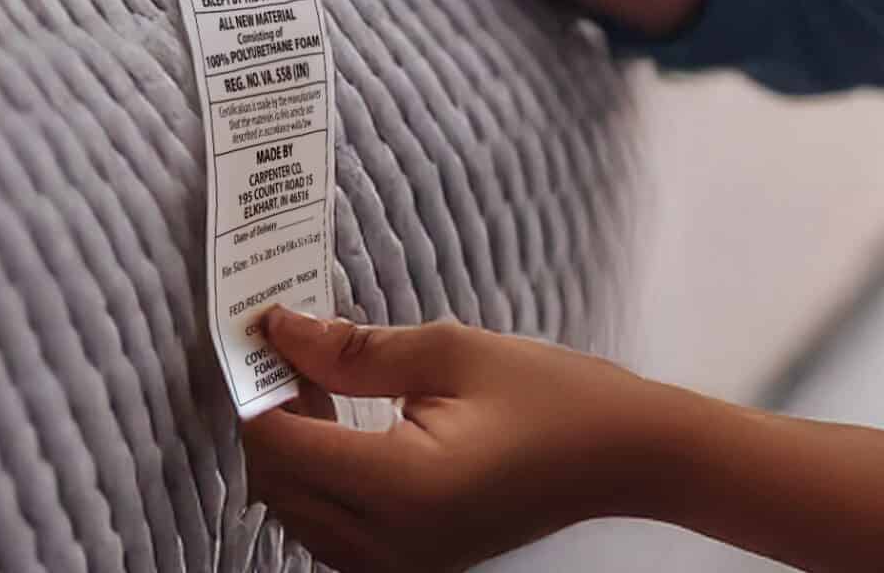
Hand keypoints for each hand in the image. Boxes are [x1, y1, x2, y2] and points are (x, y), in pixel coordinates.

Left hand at [240, 309, 669, 572]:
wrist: (624, 455)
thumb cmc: (553, 396)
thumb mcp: (454, 352)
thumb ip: (358, 350)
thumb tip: (285, 332)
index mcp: (400, 487)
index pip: (282, 447)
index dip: (259, 390)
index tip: (261, 336)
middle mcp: (391, 543)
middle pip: (278, 487)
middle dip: (269, 419)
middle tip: (291, 353)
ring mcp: (402, 565)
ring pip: (297, 516)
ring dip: (291, 453)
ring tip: (320, 385)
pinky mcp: (414, 566)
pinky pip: (332, 533)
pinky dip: (322, 483)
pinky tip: (345, 429)